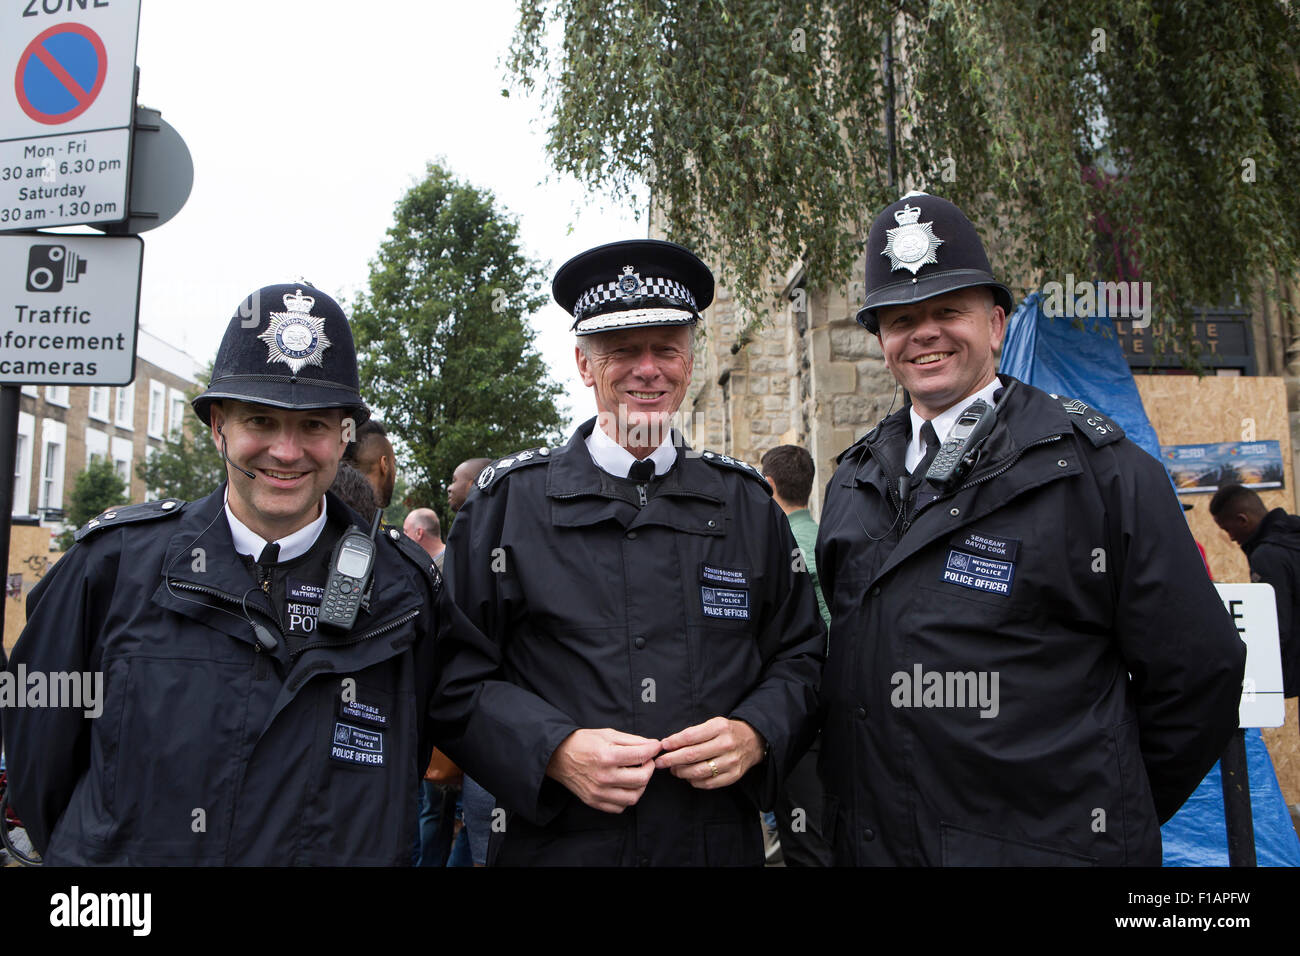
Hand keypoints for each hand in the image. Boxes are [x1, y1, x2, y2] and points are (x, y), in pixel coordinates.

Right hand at [545, 728, 660, 813]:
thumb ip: (632, 740)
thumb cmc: (582, 742)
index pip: (641, 756)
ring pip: (633, 797)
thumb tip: (653, 745)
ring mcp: (599, 792)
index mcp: (607, 756)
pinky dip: (626, 798)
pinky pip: (620, 807)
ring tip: (637, 774)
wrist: (557, 756)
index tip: (655, 747)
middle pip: (641, 779)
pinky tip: (624, 786)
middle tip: (646, 761)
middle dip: (649, 768)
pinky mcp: (594, 802)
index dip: (652, 750)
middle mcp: (604, 777)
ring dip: (641, 785)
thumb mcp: (607, 734)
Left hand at [654, 717, 764, 788]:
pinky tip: (688, 777)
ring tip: (674, 770)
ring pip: (699, 771)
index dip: (674, 742)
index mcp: (719, 727)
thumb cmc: (727, 732)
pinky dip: (694, 782)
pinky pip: (708, 783)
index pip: (691, 736)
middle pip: (692, 755)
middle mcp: (726, 744)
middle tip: (660, 762)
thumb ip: (693, 733)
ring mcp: (731, 761)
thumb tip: (668, 744)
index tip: (662, 746)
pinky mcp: (734, 775)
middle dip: (672, 760)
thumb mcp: (713, 724)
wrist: (754, 741)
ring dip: (681, 772)